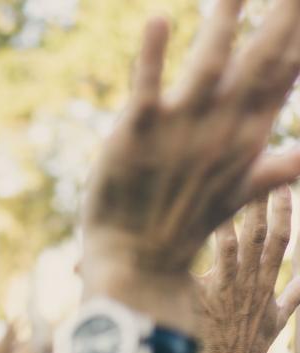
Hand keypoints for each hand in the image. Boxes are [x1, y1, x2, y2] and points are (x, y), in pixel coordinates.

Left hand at [84, 7, 299, 287]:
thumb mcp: (238, 193)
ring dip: (222, 24)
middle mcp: (221, 128)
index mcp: (247, 136)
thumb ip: (275, 169)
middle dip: (282, 19)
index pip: (283, 74)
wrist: (136, 260)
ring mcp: (180, 130)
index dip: (296, 37)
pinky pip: (146, 89)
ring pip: (208, 66)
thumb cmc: (184, 221)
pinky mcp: (136, 134)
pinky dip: (151, 56)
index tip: (299, 5)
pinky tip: (157, 20)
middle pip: (260, 61)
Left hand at [196, 187, 299, 352]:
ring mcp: (229, 286)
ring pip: (234, 240)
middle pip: (260, 231)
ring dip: (230, 212)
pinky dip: (196, 241)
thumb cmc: (248, 345)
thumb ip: (293, 296)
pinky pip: (201, 261)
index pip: (282, 238)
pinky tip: (184, 218)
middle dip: (258, 198)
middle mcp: (252, 280)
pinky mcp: (205, 295)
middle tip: (251, 166)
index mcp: (267, 280)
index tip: (284, 182)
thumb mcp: (278, 319)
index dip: (285, 210)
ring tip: (220, 182)